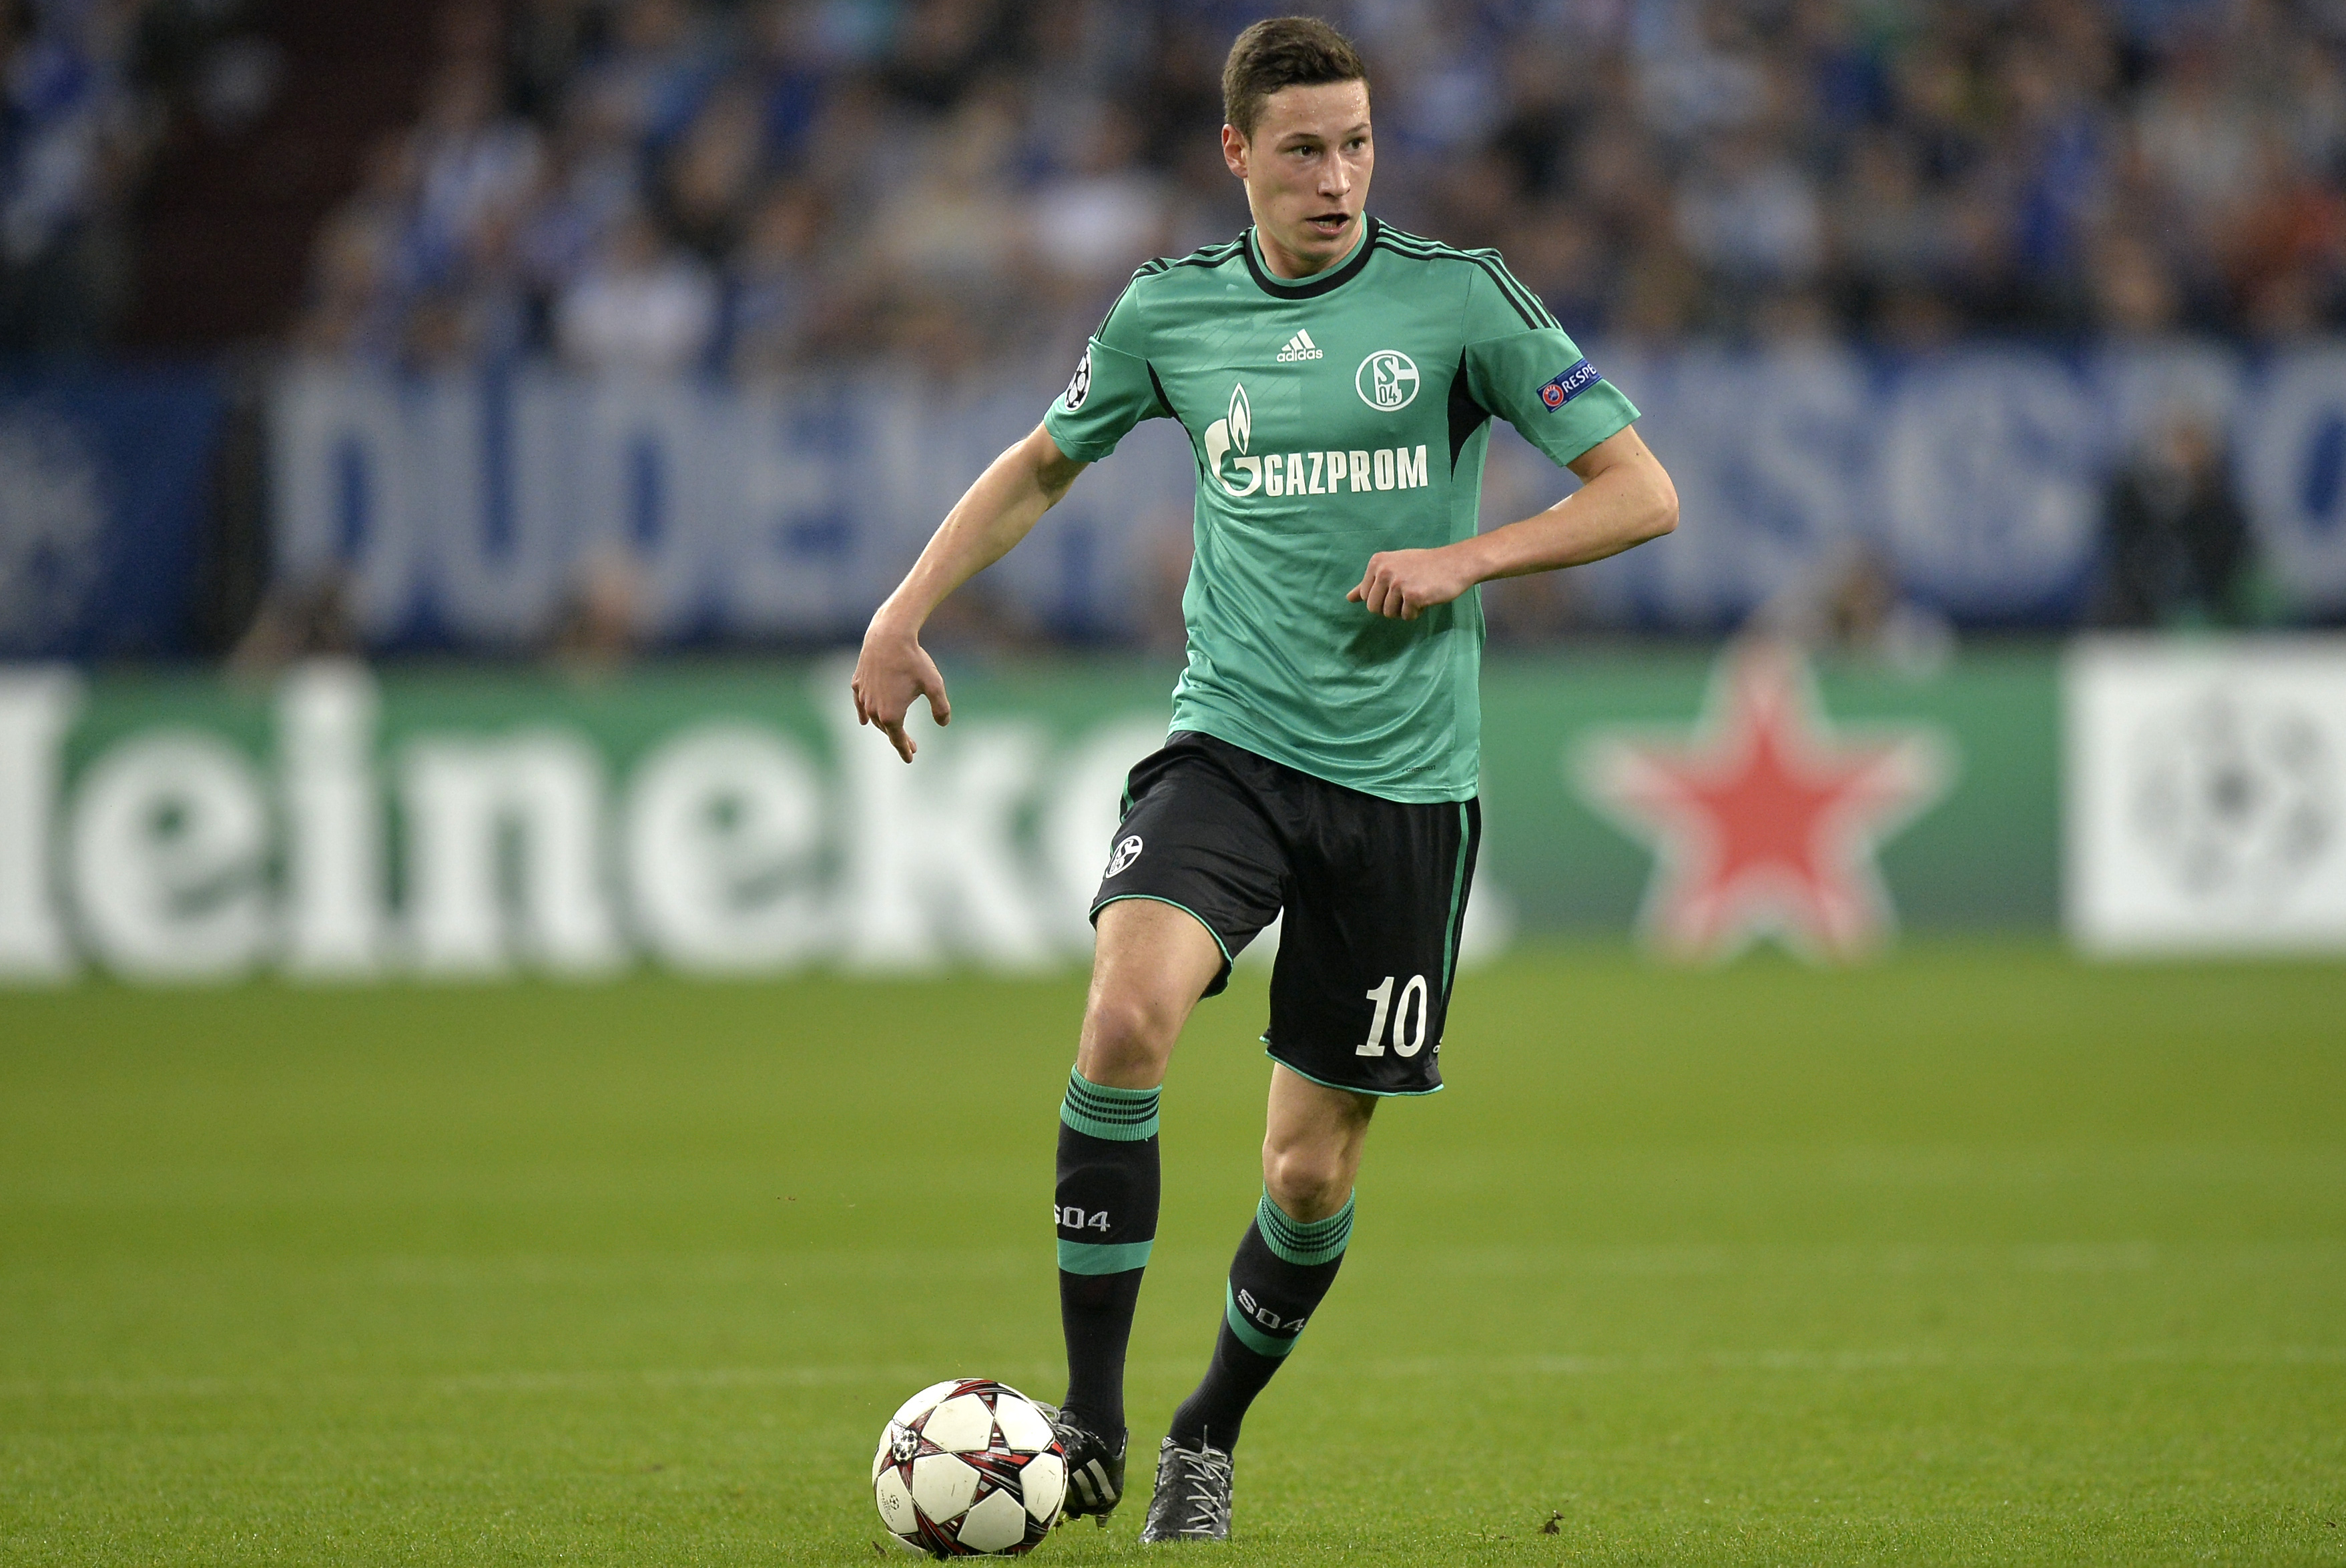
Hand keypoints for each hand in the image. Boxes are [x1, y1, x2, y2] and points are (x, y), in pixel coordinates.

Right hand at [851, 615, 949, 761]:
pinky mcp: (857, 684)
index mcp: (891, 715)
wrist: (889, 636)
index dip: (905, 750)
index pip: (898, 740)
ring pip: (872, 718)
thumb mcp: (934, 685)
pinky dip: (863, 713)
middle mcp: (873, 710)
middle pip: (886, 730)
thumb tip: (944, 724)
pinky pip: (860, 704)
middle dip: (898, 739)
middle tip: (911, 746)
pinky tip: (864, 719)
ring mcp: (863, 696)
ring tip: (893, 731)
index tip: (910, 758)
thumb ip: (941, 708)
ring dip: (883, 726)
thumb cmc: (914, 661)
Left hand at [1347, 546, 1475, 620]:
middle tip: (1406, 594)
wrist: (1455, 563)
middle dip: (1390, 607)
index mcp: (1377, 562)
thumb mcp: (1393, 567)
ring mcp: (1398, 583)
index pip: (1365, 596)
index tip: (1397, 587)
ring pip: (1389, 614)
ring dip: (1404, 610)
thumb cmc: (1423, 566)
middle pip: (1374, 608)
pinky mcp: (1413, 595)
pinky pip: (1406, 617)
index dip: (1382, 598)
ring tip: (1416, 594)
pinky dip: (1416, 612)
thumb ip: (1369, 583)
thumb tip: (1349, 598)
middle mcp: (1384, 570)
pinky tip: (1426, 597)